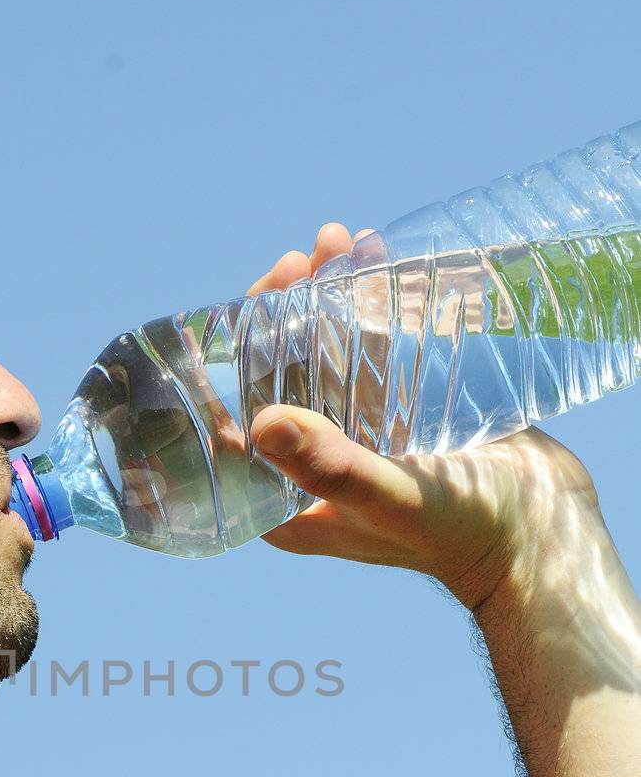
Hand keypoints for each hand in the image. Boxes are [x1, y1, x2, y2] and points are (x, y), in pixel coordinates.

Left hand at [246, 223, 601, 612]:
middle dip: (281, 314)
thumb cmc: (462, 533)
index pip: (236, 425)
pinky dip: (367, 306)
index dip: (234, 360)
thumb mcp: (390, 497)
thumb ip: (330, 465)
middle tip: (297, 262)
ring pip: (324, 356)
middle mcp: (315, 468)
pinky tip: (370, 257)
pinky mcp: (403, 414)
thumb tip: (260, 422)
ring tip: (336, 241)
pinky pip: (371, 353)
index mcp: (291, 501)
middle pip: (277, 378)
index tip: (251, 302)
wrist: (543, 535)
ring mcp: (360, 438)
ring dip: (323, 298)